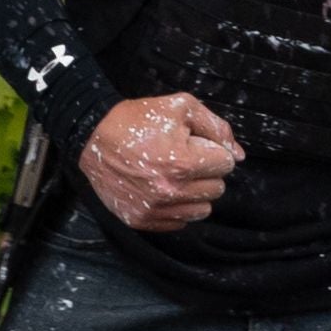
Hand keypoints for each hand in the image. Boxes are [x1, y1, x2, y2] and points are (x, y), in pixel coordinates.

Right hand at [83, 92, 240, 231]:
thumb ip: (217, 128)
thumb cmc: (138, 119)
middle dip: (206, 172)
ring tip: (174, 175)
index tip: (195, 144)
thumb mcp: (182, 107)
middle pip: (217, 189)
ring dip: (194, 193)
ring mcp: (154, 209)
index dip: (213, 151)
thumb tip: (238, 155)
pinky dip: (176, 208)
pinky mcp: (140, 219)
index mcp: (183, 163)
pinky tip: (162, 189)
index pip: (226, 165)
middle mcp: (170, 191)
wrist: (92, 136)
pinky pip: (179, 222)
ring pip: (202, 210)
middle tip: (184, 158)